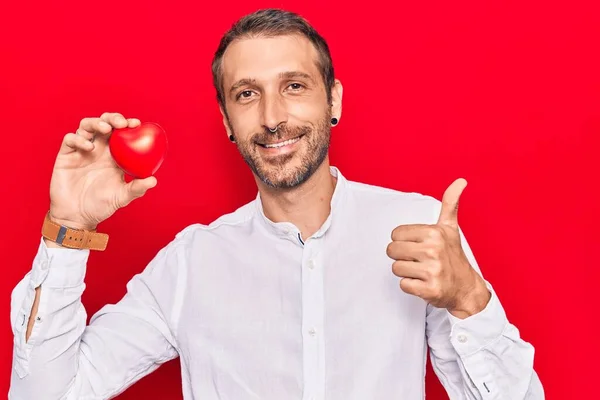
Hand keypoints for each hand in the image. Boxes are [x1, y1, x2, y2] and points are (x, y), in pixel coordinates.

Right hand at [48, 112, 157, 230]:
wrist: (77, 216)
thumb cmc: (101, 206)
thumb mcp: (122, 197)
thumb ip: (136, 188)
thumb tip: (153, 180)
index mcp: (114, 155)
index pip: (122, 133)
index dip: (129, 124)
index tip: (137, 124)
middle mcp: (98, 149)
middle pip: (104, 124)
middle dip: (113, 118)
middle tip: (121, 123)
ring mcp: (81, 150)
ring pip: (86, 126)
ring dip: (96, 122)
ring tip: (105, 128)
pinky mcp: (66, 155)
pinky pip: (70, 139)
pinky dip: (79, 138)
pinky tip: (89, 147)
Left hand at [386, 179, 490, 317]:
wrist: (466, 288)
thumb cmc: (454, 257)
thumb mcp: (450, 228)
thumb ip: (450, 203)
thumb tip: (460, 181)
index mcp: (434, 233)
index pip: (395, 234)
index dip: (404, 241)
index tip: (418, 245)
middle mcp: (434, 250)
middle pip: (392, 251)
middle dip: (402, 256)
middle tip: (419, 259)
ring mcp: (432, 271)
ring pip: (396, 268)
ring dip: (406, 272)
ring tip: (422, 271)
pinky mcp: (429, 290)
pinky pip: (403, 285)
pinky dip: (411, 286)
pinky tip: (424, 282)